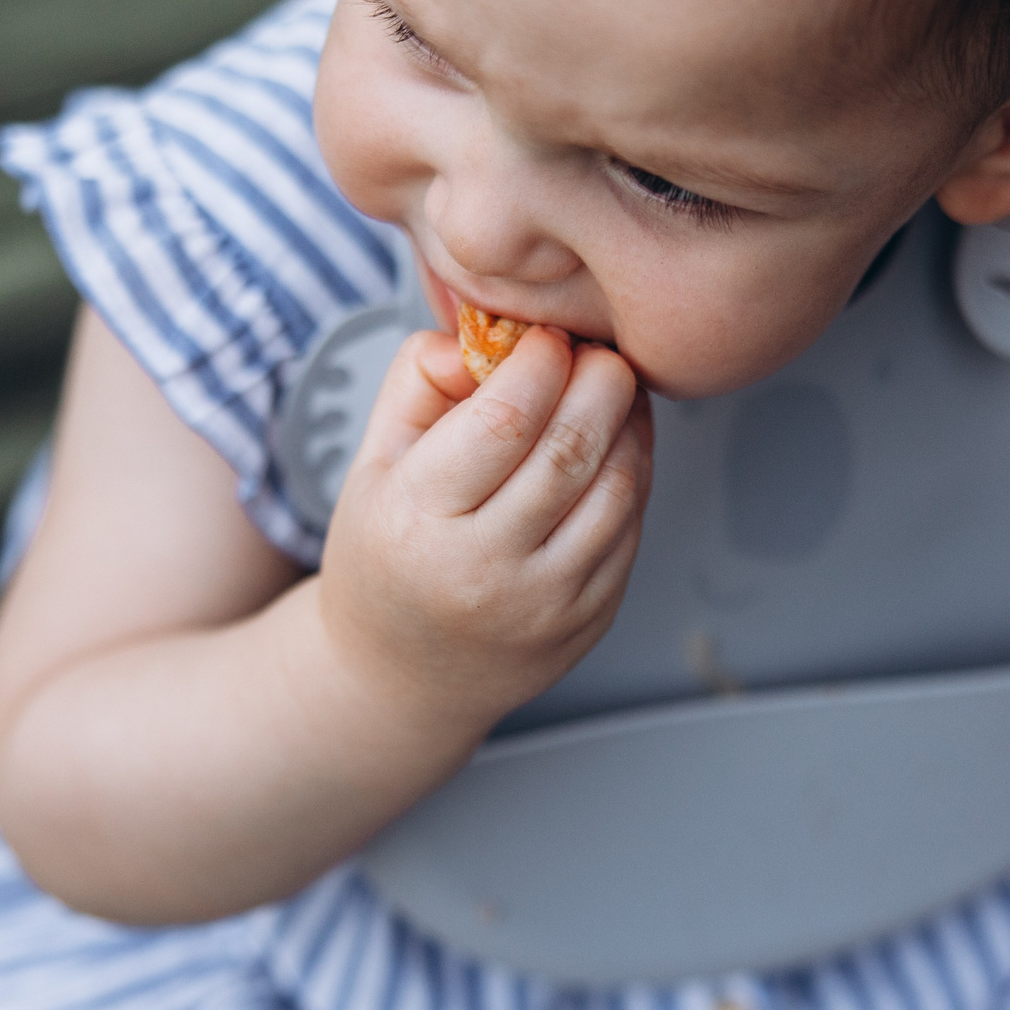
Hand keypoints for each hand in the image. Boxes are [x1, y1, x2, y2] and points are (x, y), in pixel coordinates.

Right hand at [317, 325, 652, 737]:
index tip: (547, 337)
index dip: (541, 361)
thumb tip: (496, 332)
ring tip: (612, 392)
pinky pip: (632, 529)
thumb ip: (420, 379)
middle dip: (600, 381)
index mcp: (417, 519)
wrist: (400, 676)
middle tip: (598, 353)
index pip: (504, 421)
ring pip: (617, 488)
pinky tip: (618, 445)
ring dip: (629, 424)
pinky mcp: (589, 620)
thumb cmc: (386, 552)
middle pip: (570, 449)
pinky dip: (636, 473)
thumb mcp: (373, 461)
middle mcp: (483, 569)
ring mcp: (544, 603)